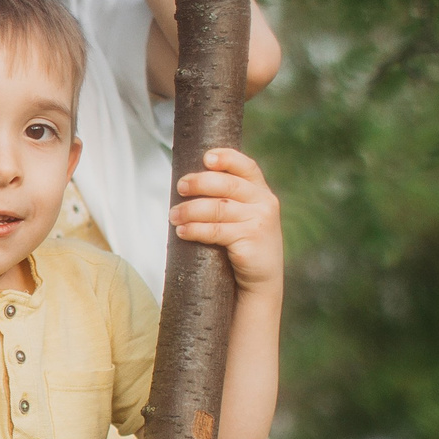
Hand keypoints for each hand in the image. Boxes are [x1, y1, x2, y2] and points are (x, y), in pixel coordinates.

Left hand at [171, 147, 283, 293]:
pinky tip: (182, 231)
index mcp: (261, 191)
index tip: (205, 158)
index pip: (246, 166)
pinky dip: (195, 230)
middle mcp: (264, 202)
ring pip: (217, 208)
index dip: (226, 158)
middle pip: (227, 184)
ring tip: (174, 215)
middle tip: (180, 187)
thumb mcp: (244, 215)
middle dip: (199, 183)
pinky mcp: (250, 240)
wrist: (261, 280)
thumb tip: (188, 184)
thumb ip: (228, 198)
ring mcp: (259, 221)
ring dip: (190, 210)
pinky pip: (216, 231)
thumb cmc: (245, 244)